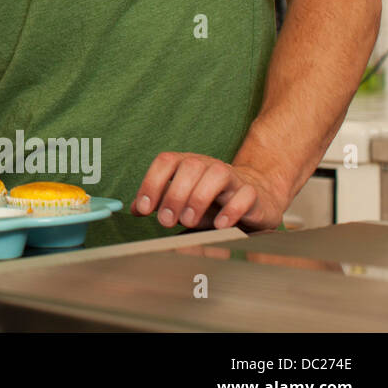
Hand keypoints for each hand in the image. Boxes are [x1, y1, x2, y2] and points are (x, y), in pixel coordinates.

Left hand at [131, 152, 286, 232]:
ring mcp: (233, 177)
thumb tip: (134, 209)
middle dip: (174, 195)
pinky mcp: (252, 193)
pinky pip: (245, 195)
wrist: (253, 196)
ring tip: (188, 221)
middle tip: (166, 221)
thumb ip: (160, 202)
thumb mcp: (182, 200)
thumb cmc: (211, 199)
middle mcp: (209, 166)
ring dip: (199, 198)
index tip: (144, 209)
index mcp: (187, 164)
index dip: (151, 183)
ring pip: (218, 174)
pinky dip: (231, 209)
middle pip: (190, 166)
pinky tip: (219, 225)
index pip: (166, 162)